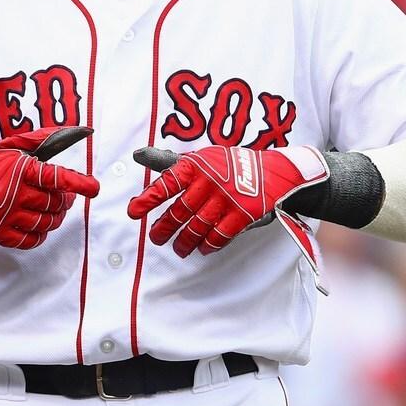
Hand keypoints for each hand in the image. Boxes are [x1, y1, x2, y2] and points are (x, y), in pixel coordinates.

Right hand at [0, 126, 97, 249]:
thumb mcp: (4, 145)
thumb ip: (38, 140)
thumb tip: (72, 131)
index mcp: (18, 168)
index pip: (56, 177)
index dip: (79, 183)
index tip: (93, 188)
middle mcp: (14, 193)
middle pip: (55, 202)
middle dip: (66, 200)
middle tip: (66, 195)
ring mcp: (5, 215)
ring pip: (46, 223)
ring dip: (56, 218)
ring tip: (54, 210)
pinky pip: (29, 241)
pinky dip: (40, 235)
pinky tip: (39, 227)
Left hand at [126, 144, 326, 256]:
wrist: (272, 172)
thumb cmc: (229, 165)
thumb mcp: (201, 158)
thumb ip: (170, 162)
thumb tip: (138, 156)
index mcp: (196, 165)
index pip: (167, 182)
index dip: (148, 198)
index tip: (133, 212)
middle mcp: (210, 181)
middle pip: (180, 212)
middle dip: (164, 228)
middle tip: (155, 238)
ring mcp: (227, 199)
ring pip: (197, 227)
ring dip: (184, 242)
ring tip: (178, 249)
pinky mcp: (243, 214)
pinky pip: (219, 236)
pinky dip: (208, 245)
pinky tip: (202, 248)